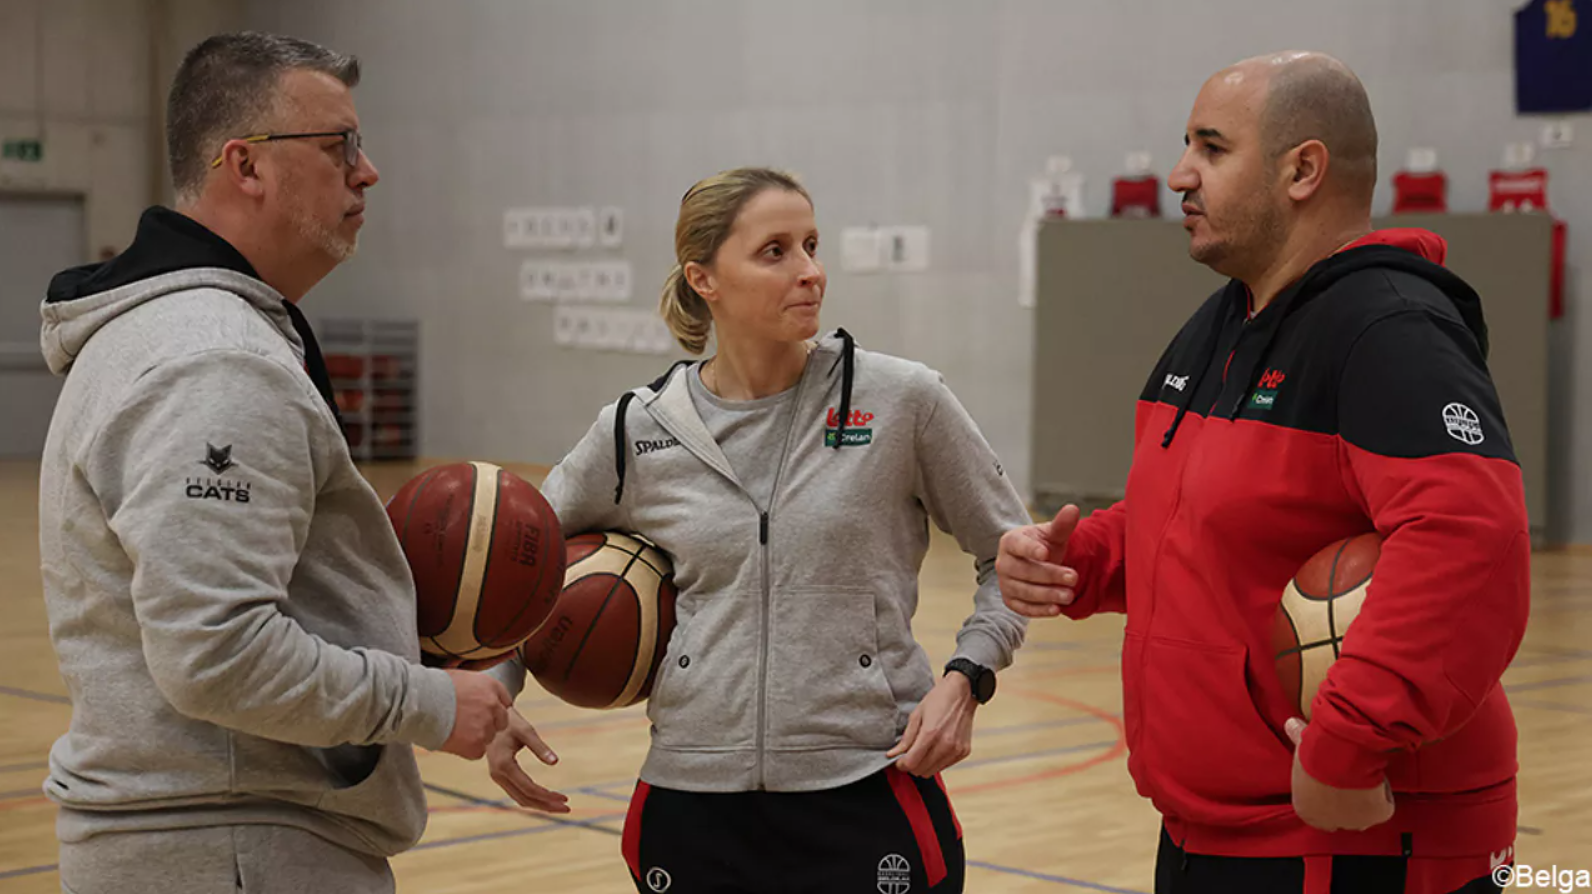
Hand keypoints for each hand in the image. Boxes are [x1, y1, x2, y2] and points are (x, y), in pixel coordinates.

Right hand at [438, 669, 510, 759]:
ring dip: (476, 736)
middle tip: (468, 724)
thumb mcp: (460, 677)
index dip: (493, 708)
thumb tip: (474, 693)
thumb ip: (474, 687)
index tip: (483, 711)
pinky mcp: (476, 745)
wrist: (418, 703)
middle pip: (501, 721)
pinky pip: (478, 751)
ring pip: (488, 737)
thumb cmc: (432, 687)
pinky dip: (467, 749)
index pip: (505, 700)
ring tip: (455, 731)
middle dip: (489, 723)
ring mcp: (486, 726)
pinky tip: (453, 740)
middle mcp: (493, 706)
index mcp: (490, 686)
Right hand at [487, 709, 569, 813]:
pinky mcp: (500, 776)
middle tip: (567, 809)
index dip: (547, 795)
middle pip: (524, 798)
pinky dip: (533, 798)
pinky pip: (517, 793)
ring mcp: (497, 777)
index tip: (565, 799)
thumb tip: (555, 762)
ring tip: (560, 806)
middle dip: (546, 805)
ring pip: (520, 799)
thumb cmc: (510, 721)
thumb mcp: (526, 730)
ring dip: (540, 804)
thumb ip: (540, 747)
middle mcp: (498, 775)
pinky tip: (547, 798)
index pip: (528, 788)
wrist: (490, 717)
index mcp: (504, 764)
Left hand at [886, 671, 978, 776]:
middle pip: (921, 770)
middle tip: (909, 754)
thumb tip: (893, 754)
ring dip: (924, 765)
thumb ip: (906, 738)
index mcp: (931, 733)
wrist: (963, 692)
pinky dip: (936, 761)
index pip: (911, 763)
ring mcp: (956, 750)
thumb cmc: (939, 699)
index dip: (901, 764)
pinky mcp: (963, 752)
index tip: (898, 760)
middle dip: (911, 765)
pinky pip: (944, 766)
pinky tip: (935, 748)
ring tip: (922, 750)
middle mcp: (945, 745)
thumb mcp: (917, 714)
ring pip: (932, 771)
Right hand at [995, 504, 1080, 617]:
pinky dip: (1039, 610)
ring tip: (1069, 595)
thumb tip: (1073, 509)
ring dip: (1048, 595)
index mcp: (1010, 541)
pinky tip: (1056, 610)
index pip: (1018, 545)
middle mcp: (1002, 563)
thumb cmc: (1043, 546)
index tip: (1046, 553)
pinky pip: (1023, 608)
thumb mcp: (1052, 534)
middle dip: (1050, 576)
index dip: (1031, 549)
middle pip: (1024, 571)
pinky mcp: (1010, 600)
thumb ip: (1061, 524)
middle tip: (1074, 577)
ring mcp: (1005, 583)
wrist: (1034, 563)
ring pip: (1024, 591)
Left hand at [1285, 717, 1394, 831]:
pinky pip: (1383, 805)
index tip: (1333, 779)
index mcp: (1306, 811)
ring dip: (1364, 798)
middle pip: (1341, 815)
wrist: (1339, 757)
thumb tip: (1290, 723)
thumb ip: (1296, 736)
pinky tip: (1378, 776)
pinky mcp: (1377, 816)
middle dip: (1345, 800)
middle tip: (1350, 776)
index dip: (1326, 794)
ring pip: (1363, 813)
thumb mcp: (1302, 744)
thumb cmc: (1316, 752)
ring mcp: (1355, 822)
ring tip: (1364, 774)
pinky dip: (1384, 791)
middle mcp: (1329, 822)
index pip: (1318, 810)